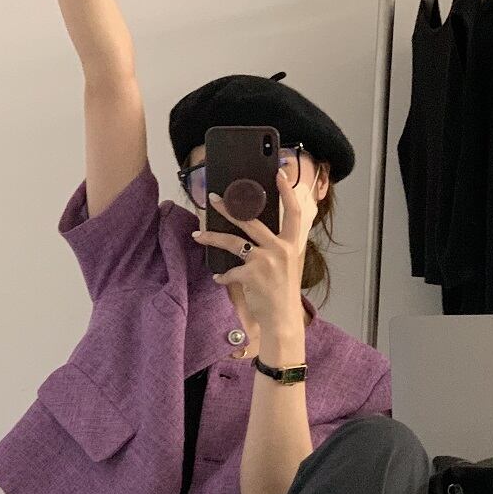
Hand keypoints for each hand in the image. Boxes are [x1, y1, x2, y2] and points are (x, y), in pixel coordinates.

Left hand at [192, 169, 318, 335]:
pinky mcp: (252, 276)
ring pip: (233, 242)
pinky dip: (222, 276)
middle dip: (229, 208)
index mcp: (292, 244)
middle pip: (251, 221)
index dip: (286, 191)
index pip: (293, 211)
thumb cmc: (283, 292)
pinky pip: (230, 271)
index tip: (277, 173)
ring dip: (213, 238)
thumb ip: (276, 246)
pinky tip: (219, 278)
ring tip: (198, 235)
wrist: (283, 319)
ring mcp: (267, 261)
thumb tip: (254, 231)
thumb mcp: (287, 264)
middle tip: (214, 199)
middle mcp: (281, 249)